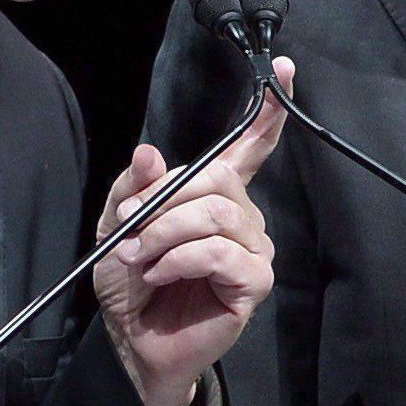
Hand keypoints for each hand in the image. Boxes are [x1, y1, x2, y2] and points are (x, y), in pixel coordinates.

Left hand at [93, 57, 294, 405]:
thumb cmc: (129, 275)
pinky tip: (160, 274)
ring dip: (164, 233)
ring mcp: (252, 247)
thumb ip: (133, 186)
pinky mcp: (253, 281)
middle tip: (131, 226)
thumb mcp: (118, 220)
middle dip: (163, 200)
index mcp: (213, 191)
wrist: (130, 334)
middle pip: (216, 178)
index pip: (250, 146)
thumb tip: (150, 152)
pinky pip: (218, 251)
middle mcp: (241, 213)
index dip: (266, 112)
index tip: (287, 71)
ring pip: (214, 214)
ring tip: (139, 256)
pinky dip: (178, 259)